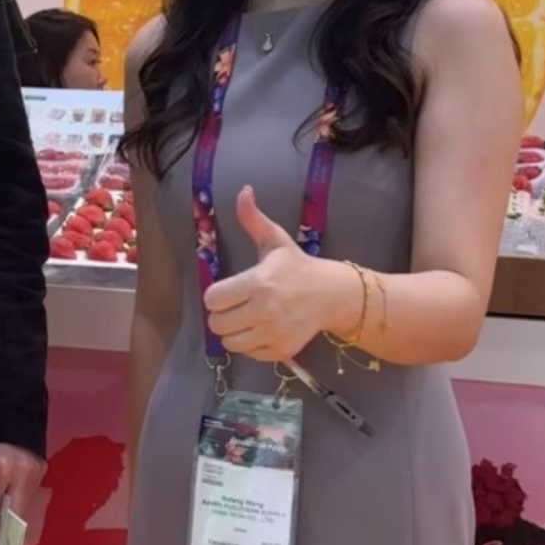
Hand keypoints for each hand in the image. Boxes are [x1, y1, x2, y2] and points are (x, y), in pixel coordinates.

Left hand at [0, 441, 43, 544]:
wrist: (5, 401)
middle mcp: (22, 472)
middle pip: (14, 517)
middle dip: (4, 541)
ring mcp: (36, 470)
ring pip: (22, 508)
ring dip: (10, 527)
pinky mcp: (42, 467)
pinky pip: (27, 497)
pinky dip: (15, 512)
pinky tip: (7, 525)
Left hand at [203, 185, 358, 365]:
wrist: (331, 295)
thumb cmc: (297, 267)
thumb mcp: (275, 240)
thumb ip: (253, 219)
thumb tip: (243, 191)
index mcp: (259, 282)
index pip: (213, 299)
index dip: (216, 295)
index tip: (227, 290)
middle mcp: (265, 311)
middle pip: (217, 324)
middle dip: (222, 315)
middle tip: (235, 306)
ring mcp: (274, 333)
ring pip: (230, 342)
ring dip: (233, 331)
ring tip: (245, 319)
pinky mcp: (281, 350)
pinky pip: (248, 353)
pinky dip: (250, 344)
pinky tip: (261, 329)